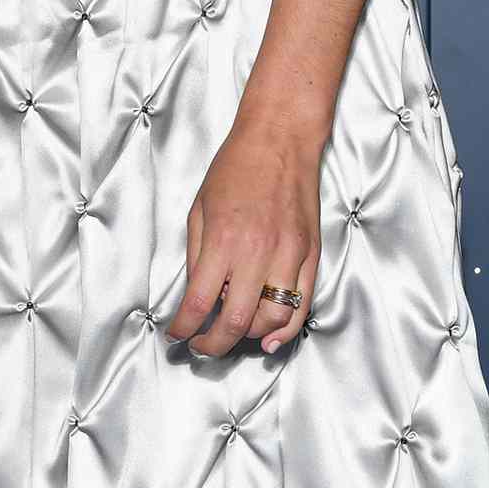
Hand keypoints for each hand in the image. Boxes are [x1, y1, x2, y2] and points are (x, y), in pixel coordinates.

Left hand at [166, 112, 322, 356]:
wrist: (279, 140)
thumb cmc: (235, 168)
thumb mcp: (200, 208)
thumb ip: (198, 255)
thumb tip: (197, 295)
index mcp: (223, 240)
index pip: (199, 302)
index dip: (184, 328)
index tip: (177, 334)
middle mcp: (258, 253)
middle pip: (235, 322)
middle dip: (214, 345)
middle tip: (201, 347)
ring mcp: (289, 257)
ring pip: (272, 321)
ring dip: (247, 337)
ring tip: (231, 333)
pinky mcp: (311, 256)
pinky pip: (302, 307)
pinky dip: (286, 331)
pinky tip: (268, 339)